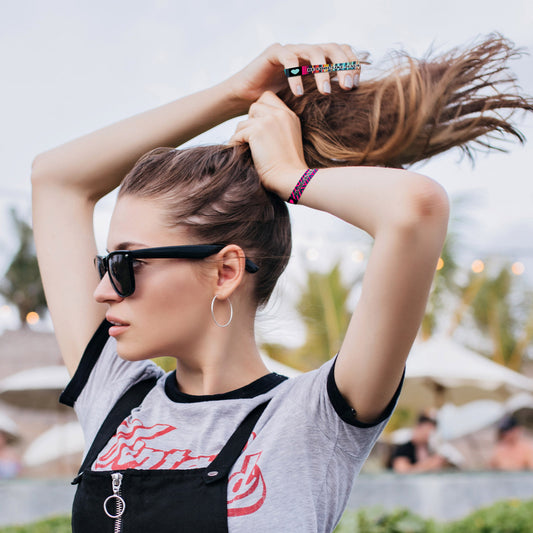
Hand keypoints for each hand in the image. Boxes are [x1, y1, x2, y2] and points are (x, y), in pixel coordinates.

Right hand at [225, 42, 358, 104]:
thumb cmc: (276, 103)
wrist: (246, 99)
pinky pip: (289, 58)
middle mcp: (306, 52)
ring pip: (314, 51)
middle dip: (344, 66)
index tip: (355, 86)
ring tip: (325, 92)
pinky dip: (296, 75)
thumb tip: (348, 107)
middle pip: (332, 47)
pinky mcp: (273, 53)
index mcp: (316, 61)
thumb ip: (322, 97)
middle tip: (347, 87)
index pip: (342, 53)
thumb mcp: (305, 101)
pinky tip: (298, 93)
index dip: (352, 65)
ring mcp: (291, 50)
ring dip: (323, 71)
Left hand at [229, 91, 306, 197]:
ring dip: (241, 135)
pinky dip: (235, 143)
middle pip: (254, 106)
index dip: (259, 111)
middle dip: (249, 121)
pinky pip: (238, 134)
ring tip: (243, 148)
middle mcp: (281, 114)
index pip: (268, 98)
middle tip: (250, 139)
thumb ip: (278, 128)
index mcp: (290, 116)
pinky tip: (238, 152)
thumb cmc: (289, 168)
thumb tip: (255, 126)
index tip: (258, 128)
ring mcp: (269, 121)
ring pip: (243, 121)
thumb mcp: (289, 141)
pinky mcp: (257, 131)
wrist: (291, 178)